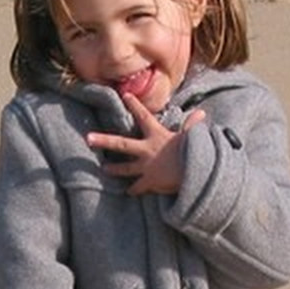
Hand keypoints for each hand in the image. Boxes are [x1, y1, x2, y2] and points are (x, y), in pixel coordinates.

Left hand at [87, 93, 205, 195]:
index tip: (125, 95)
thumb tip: (201, 113)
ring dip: (114, 169)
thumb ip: (192, 125)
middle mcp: (147, 149)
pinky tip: (129, 192)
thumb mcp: (192, 136)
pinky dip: (134, 190)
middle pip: (121, 143)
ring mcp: (146, 166)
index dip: (134, 105)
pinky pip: (138, 187)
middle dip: (103, 140)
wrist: (195, 171)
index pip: (143, 116)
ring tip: (105, 169)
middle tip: (88, 138)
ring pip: (125, 168)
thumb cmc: (195, 151)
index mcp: (157, 135)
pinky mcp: (149, 182)